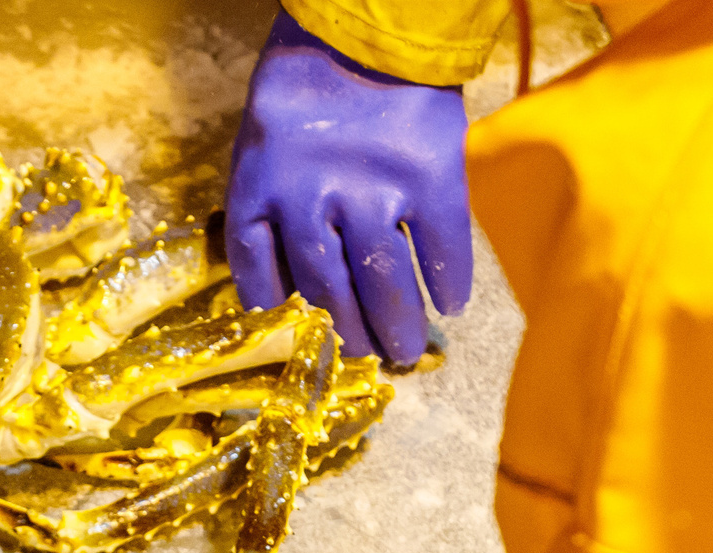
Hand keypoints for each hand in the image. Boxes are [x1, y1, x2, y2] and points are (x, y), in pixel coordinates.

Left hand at [223, 10, 471, 365]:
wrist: (371, 19)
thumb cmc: (309, 74)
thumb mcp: (264, 135)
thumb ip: (272, 198)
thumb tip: (295, 275)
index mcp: (259, 188)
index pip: (259, 273)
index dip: (282, 314)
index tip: (302, 338)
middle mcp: (310, 201)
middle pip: (327, 291)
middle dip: (349, 334)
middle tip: (369, 358)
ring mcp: (373, 192)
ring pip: (383, 282)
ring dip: (397, 324)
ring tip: (406, 351)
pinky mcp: (430, 179)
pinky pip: (440, 247)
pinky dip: (448, 279)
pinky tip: (454, 303)